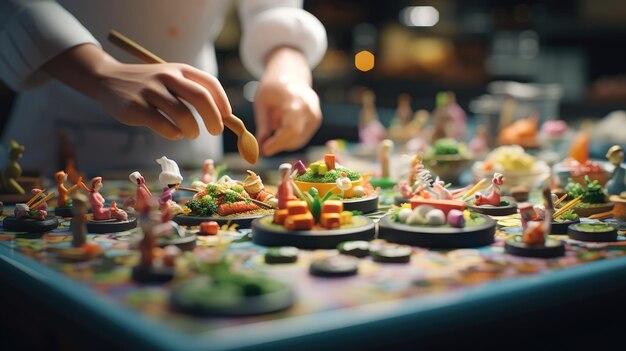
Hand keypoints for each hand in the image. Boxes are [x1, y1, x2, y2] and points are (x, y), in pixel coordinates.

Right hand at [42, 44, 231, 139]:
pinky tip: (174, 133)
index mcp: (180, 69)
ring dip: (193, 130)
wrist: (107, 80)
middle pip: (201, 98)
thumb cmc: (149, 86)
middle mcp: (167, 76)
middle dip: (214, 119)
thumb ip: (193, 93)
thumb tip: (224, 118)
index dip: (223, 103)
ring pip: (183, 115)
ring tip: (191, 133)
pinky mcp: (136, 107)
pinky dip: (174, 134)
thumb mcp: (171, 80)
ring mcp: (150, 91)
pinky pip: (164, 126)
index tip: (227, 117)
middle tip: (216, 131)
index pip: (210, 84)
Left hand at [254, 47, 321, 155]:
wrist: (291, 75)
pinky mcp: (316, 120)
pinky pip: (303, 137)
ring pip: (300, 140)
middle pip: (296, 137)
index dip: (278, 143)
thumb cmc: (273, 88)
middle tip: (263, 147)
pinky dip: (290, 139)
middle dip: (279, 145)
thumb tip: (260, 149)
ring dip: (283, 143)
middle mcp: (310, 108)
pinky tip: (280, 130)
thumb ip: (262, 127)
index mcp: (295, 100)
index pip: (291, 128)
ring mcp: (315, 114)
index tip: (264, 150)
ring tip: (271, 133)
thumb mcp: (261, 104)